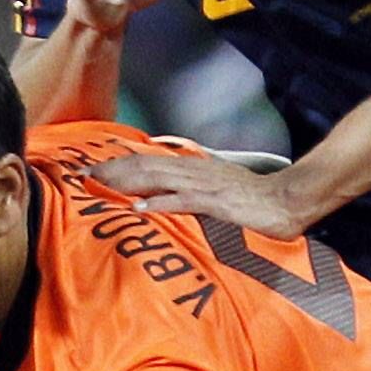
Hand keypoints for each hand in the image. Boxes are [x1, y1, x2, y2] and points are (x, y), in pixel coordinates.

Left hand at [91, 143, 313, 236]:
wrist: (288, 200)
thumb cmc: (253, 198)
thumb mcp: (217, 188)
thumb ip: (190, 188)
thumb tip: (163, 193)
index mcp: (193, 168)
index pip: (148, 162)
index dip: (118, 165)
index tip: (91, 171)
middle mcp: (194, 172)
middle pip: (144, 167)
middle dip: (112, 171)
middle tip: (81, 176)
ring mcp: (204, 186)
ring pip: (157, 179)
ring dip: (126, 182)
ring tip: (99, 185)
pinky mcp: (216, 203)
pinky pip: (182, 202)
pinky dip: (159, 204)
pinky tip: (139, 208)